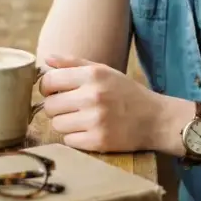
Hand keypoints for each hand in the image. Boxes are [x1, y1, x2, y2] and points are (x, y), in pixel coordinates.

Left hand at [39, 54, 161, 152]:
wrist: (155, 119)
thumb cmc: (125, 92)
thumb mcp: (103, 70)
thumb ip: (73, 63)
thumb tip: (46, 59)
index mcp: (93, 75)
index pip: (49, 80)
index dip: (47, 87)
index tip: (54, 91)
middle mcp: (93, 96)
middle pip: (49, 105)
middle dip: (56, 107)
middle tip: (70, 107)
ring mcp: (96, 120)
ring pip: (57, 124)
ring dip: (65, 123)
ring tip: (82, 119)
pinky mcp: (99, 141)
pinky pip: (68, 140)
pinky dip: (75, 137)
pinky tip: (89, 131)